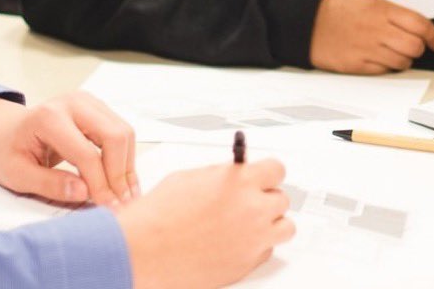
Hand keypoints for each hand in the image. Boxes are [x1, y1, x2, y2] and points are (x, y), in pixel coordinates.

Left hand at [0, 93, 136, 205]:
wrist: (4, 130)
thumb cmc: (8, 152)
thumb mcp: (17, 175)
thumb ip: (49, 184)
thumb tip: (84, 193)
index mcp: (49, 117)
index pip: (87, 154)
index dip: (101, 185)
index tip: (108, 209)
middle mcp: (73, 102)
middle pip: (114, 136)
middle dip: (121, 174)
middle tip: (123, 204)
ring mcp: (87, 101)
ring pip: (123, 132)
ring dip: (127, 166)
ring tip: (125, 196)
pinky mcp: (96, 107)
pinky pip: (120, 131)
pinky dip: (125, 157)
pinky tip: (121, 181)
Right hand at [116, 160, 293, 288]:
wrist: (147, 247)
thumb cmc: (162, 213)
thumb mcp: (193, 177)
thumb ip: (222, 175)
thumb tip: (234, 174)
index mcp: (240, 181)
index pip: (277, 169)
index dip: (268, 171)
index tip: (264, 174)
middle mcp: (252, 210)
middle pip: (282, 198)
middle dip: (267, 196)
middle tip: (252, 197)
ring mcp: (253, 240)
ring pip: (285, 227)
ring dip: (272, 221)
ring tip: (254, 220)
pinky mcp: (247, 264)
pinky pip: (268, 250)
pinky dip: (258, 244)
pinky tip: (240, 239)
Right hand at [309, 0, 433, 73]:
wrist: (305, 22)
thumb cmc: (336, 9)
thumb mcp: (365, 0)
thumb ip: (391, 12)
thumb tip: (418, 27)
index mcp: (379, 9)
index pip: (419, 24)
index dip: (433, 35)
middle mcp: (376, 30)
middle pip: (414, 46)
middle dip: (418, 48)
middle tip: (413, 45)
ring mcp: (367, 49)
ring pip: (402, 62)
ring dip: (403, 59)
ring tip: (392, 51)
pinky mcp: (358, 65)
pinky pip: (384, 71)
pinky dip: (386, 67)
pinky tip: (377, 57)